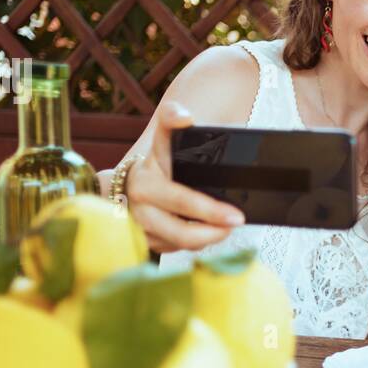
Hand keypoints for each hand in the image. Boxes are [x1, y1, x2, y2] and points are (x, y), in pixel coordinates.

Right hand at [121, 101, 246, 252]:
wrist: (130, 182)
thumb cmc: (156, 161)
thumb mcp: (162, 138)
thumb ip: (172, 119)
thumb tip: (184, 117)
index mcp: (144, 184)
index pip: (181, 200)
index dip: (210, 211)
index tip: (235, 216)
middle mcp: (139, 211)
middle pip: (182, 233)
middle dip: (215, 232)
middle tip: (237, 223)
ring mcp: (141, 232)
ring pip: (181, 245)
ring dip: (208, 239)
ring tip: (226, 228)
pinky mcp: (147, 245)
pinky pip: (176, 250)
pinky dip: (195, 244)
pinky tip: (207, 233)